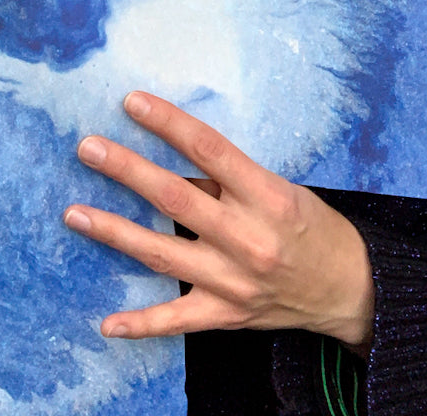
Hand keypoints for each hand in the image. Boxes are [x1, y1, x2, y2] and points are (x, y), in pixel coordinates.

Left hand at [63, 91, 373, 347]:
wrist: (351, 288)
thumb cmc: (311, 226)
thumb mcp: (278, 189)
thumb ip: (226, 181)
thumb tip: (170, 163)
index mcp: (267, 196)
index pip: (209, 149)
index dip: (168, 123)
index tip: (132, 103)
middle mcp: (248, 238)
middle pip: (175, 197)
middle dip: (127, 170)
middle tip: (88, 148)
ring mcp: (233, 281)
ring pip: (161, 253)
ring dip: (113, 231)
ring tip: (75, 212)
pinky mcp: (226, 315)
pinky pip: (176, 321)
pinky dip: (141, 323)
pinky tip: (107, 322)